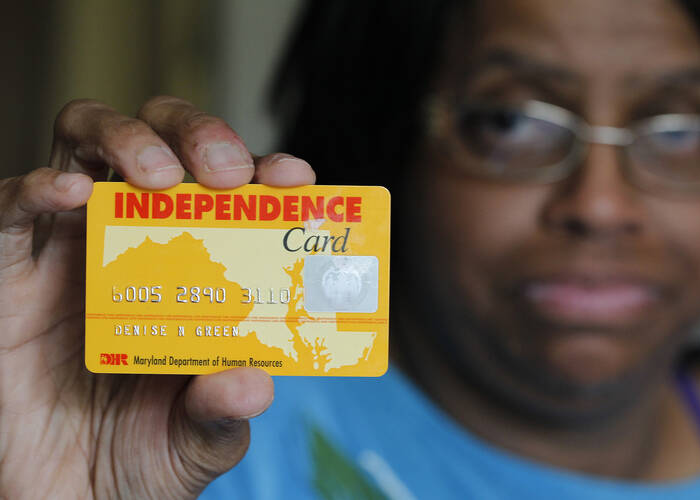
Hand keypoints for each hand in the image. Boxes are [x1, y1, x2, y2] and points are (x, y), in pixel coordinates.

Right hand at [0, 96, 314, 498]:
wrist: (65, 499)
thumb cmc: (142, 458)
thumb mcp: (199, 441)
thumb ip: (223, 412)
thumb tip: (251, 382)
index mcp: (199, 270)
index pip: (235, 194)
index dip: (265, 172)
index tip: (294, 178)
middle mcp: (138, 243)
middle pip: (165, 142)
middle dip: (199, 136)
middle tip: (226, 174)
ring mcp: (72, 247)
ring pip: (87, 143)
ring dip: (126, 138)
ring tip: (158, 178)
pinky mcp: (9, 270)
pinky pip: (11, 208)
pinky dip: (39, 186)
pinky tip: (71, 192)